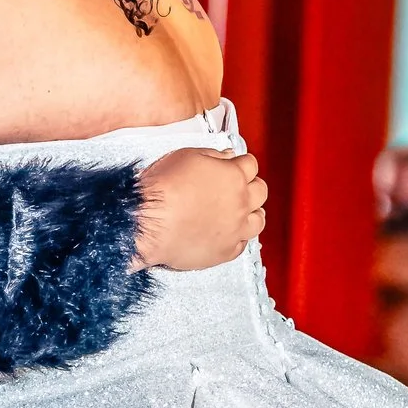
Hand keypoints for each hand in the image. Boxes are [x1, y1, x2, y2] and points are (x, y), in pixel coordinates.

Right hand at [135, 146, 265, 272]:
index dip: (242, 163)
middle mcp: (240, 202)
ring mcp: (235, 229)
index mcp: (233, 176)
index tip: (236, 166)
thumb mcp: (185, 157)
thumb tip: (228, 156)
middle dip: (252, 186)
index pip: (251, 164)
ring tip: (242, 213)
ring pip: (258, 221)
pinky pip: (241, 245)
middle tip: (239, 188)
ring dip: (252, 214)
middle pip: (260, 191)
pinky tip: (227, 234)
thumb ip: (212, 155)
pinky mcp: (225, 251)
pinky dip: (237, 238)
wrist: (146, 223)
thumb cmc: (162, 189)